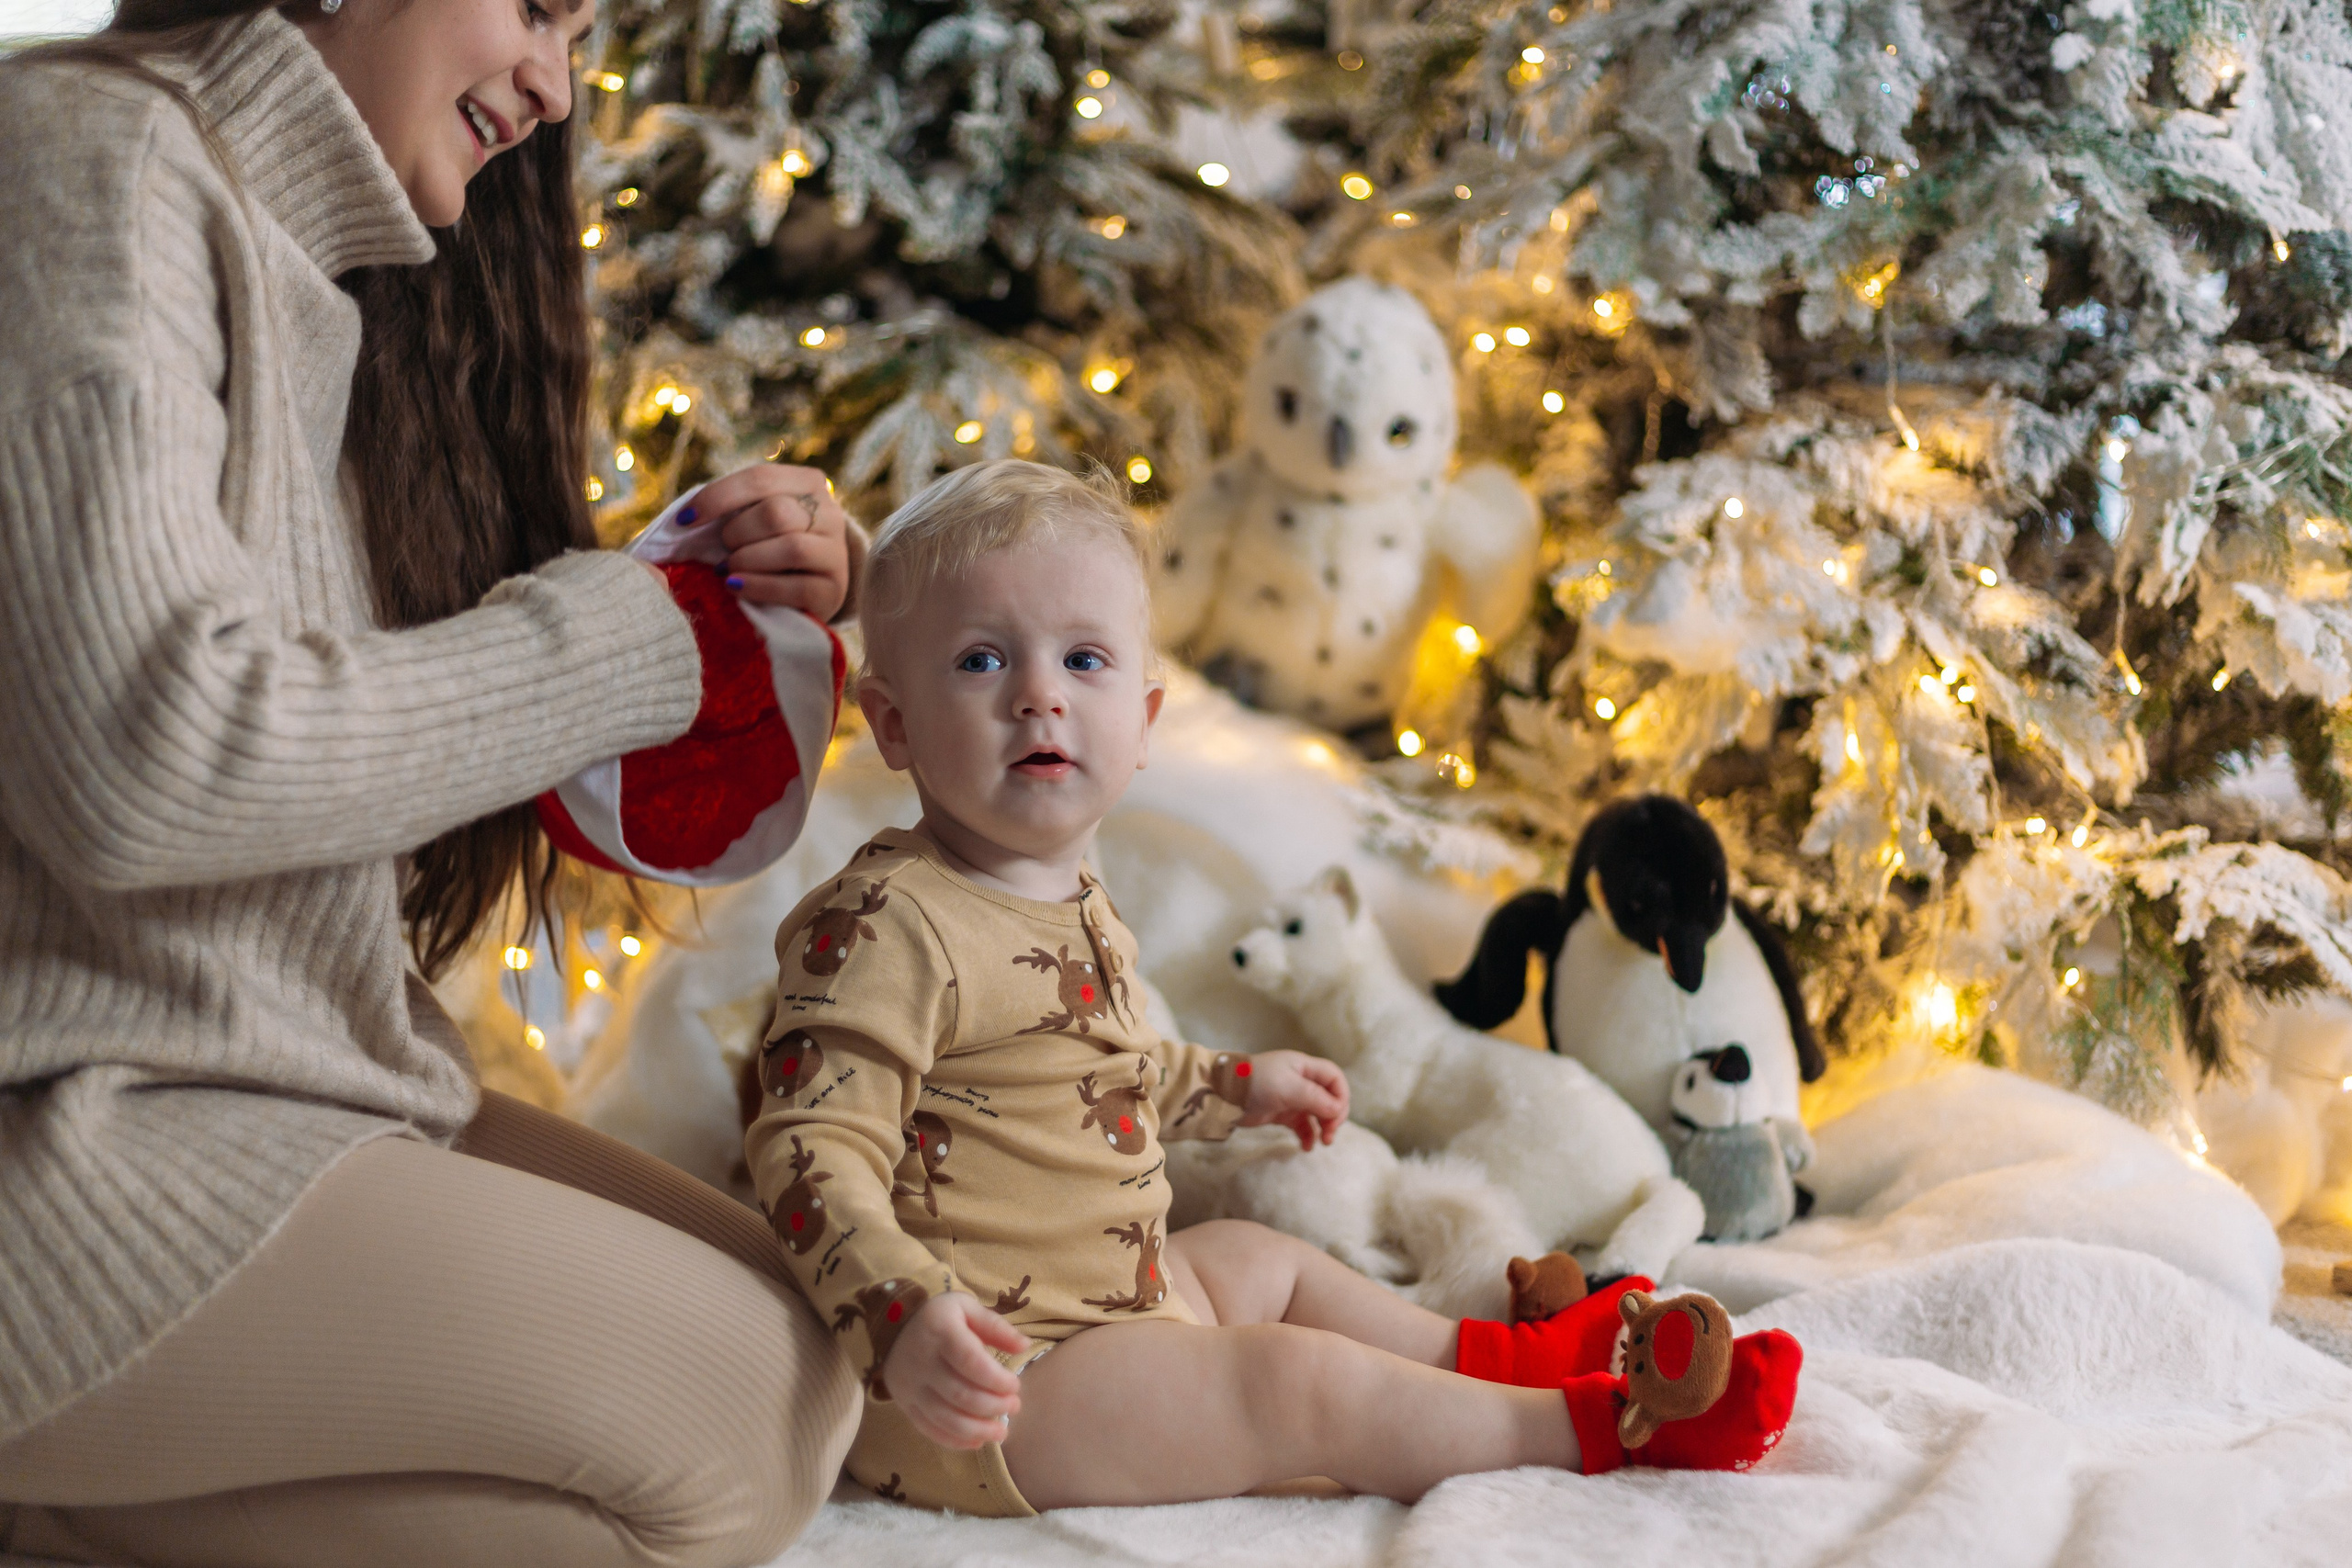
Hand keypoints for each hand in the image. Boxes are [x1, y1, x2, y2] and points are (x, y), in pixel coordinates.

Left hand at [686, 464, 855, 620]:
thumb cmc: (769, 546)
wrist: (807, 588)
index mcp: (808, 483)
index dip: (717, 497)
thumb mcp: (755, 517)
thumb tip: (685, 517)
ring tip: (727, 571)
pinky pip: (798, 587)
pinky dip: (759, 587)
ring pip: (791, 548)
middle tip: (724, 549)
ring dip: (747, 560)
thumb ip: (733, 508)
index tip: (684, 520)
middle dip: (737, 533)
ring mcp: (836, 552)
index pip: (761, 478)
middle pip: (776, 513)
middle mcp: (830, 513)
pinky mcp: (834, 589)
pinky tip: (737, 587)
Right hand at [879, 1292, 1029, 1449]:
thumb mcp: (967, 1307)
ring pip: (945, 1418)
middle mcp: (922, 1362)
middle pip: (960, 1394)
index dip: (997, 1379)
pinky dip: (955, 1441)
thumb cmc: (940, 1317)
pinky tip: (977, 1440)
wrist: (892, 1327)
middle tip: (1014, 1406)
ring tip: (1001, 1432)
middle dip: (993, 1406)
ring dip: (978, 1430)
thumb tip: (1024, 1346)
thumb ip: (996, 1326)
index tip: (1015, 1385)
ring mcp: (911, 1387)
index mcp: (940, 1332)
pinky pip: (929, 1429)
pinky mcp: (905, 1404)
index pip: (970, 1361)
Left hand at [1236, 1049, 1349, 1151]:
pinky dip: (1308, 1135)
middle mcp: (1301, 1081)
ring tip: (1323, 1143)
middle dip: (1333, 1116)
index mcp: (1305, 1067)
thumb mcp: (1289, 1087)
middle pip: (1330, 1097)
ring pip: (1318, 1113)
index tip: (1337, 1116)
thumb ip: (1316, 1098)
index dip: (1341, 1096)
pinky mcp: (1282, 1113)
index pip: (1335, 1078)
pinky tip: (1306, 1147)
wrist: (1223, 1094)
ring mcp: (1292, 1098)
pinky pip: (1303, 1125)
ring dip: (1324, 1127)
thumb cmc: (1257, 1083)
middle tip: (1330, 1134)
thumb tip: (1338, 1110)